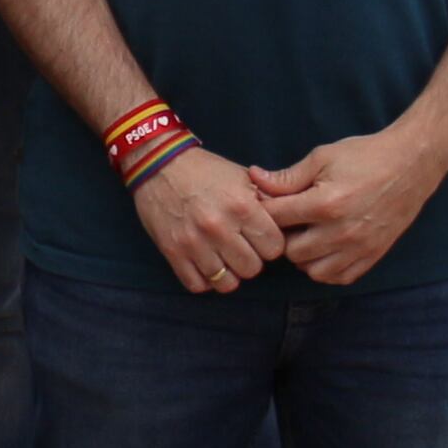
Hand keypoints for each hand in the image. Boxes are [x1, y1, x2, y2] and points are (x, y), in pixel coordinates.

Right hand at [132, 140, 292, 293]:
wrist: (157, 163)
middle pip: (252, 269)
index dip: (269, 244)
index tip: (259, 237)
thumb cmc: (204, 170)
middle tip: (240, 247)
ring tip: (223, 257)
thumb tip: (290, 220)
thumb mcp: (242, 177)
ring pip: (226, 283)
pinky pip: (198, 285)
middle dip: (250, 259)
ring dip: (228, 272)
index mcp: (242, 207)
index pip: (274, 248)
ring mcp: (193, 242)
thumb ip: (268, 200)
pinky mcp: (172, 252)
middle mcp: (219, 227)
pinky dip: (204, 279)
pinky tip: (205, 263)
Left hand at [253, 123, 447, 291]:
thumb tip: (253, 179)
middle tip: (288, 220)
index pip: (277, 219)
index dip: (264, 210)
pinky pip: (339, 277)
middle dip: (283, 235)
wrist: (411, 165)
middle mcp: (342, 232)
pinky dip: (326, 267)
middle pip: (290, 251)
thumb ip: (287, 177)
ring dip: (303, 255)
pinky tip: (324, 248)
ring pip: (312, 270)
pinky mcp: (373, 256)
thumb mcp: (322, 158)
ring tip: (306, 233)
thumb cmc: (365, 157)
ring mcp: (359, 248)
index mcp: (326, 204)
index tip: (266, 202)